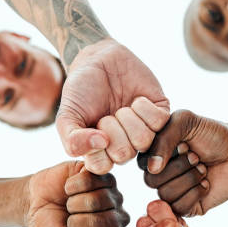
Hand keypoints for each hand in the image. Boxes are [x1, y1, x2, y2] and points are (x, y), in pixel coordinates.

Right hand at [26, 162, 129, 226]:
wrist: (35, 204)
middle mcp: (118, 219)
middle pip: (108, 221)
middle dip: (78, 221)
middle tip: (68, 220)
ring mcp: (112, 194)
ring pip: (100, 199)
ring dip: (74, 203)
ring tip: (69, 204)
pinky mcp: (102, 174)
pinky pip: (92, 179)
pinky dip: (72, 185)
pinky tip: (69, 189)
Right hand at [56, 38, 169, 173]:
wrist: (99, 60)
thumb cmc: (81, 91)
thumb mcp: (67, 116)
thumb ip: (72, 139)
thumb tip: (100, 144)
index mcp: (102, 153)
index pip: (101, 166)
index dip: (95, 146)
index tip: (91, 126)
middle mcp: (125, 147)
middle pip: (124, 154)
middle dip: (111, 129)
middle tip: (106, 115)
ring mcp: (144, 133)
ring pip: (144, 140)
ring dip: (128, 118)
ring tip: (121, 108)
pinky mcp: (160, 116)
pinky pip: (160, 122)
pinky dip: (144, 108)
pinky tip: (136, 100)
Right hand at [137, 110, 227, 216]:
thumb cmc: (212, 134)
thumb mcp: (185, 122)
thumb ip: (164, 139)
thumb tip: (152, 169)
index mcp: (154, 155)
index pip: (142, 163)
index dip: (163, 154)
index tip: (184, 143)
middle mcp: (160, 175)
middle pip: (151, 181)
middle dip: (178, 167)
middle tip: (197, 157)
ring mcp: (173, 192)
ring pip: (166, 195)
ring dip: (189, 179)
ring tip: (203, 169)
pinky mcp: (187, 207)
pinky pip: (179, 208)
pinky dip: (195, 194)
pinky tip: (206, 184)